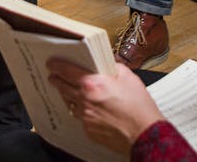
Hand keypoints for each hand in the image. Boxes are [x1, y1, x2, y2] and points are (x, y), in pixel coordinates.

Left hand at [47, 59, 164, 154]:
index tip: (51, 64)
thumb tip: (105, 62)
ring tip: (68, 90)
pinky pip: (80, 117)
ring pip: (70, 102)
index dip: (56, 66)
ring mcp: (85, 116)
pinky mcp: (89, 130)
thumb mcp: (128, 77)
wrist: (144, 133)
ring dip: (67, 95)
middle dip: (56, 80)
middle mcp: (84, 100)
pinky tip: (86, 108)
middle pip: (63, 87)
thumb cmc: (138, 106)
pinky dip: (81, 111)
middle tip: (53, 76)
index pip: (66, 71)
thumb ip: (112, 66)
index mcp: (92, 84)